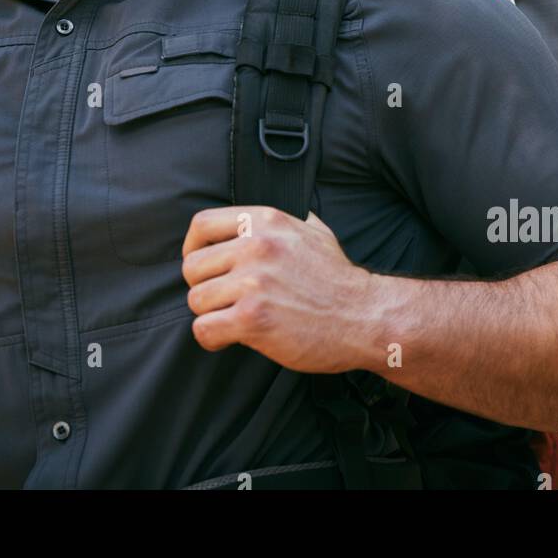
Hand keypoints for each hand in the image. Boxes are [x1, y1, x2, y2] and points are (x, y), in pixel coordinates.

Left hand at [181, 205, 376, 373]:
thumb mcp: (315, 231)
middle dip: (203, 288)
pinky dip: (212, 338)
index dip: (192, 248)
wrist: (365, 317)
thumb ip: (288, 221)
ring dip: (210, 315)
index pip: (202, 225)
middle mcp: (256, 247)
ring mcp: (254, 283)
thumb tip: (265, 220)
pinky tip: (230, 337)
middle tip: (223, 301)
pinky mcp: (254, 319)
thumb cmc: (338, 279)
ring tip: (232, 320)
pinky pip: (205, 329)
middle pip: (192, 267)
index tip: (201, 265)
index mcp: (266, 221)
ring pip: (196, 300)